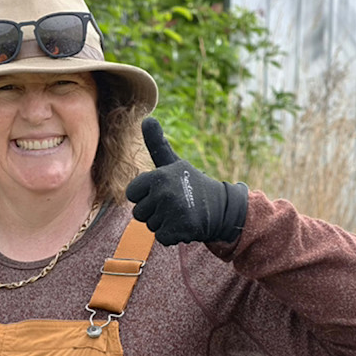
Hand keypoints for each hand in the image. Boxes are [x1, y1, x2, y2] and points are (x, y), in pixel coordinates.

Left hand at [125, 117, 247, 245]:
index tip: (162, 191)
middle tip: (175, 204)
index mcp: (158, 176)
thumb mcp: (173, 163)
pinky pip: (162, 238)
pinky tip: (186, 225)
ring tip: (181, 213)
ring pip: (150, 226)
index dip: (145, 195)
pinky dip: (173, 236)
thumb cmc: (191, 184)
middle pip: (139, 213)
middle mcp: (164, 192)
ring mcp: (172, 211)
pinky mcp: (181, 229)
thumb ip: (157, 144)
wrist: (223, 208)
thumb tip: (146, 118)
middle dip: (154, 212)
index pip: (131, 194)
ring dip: (164, 223)